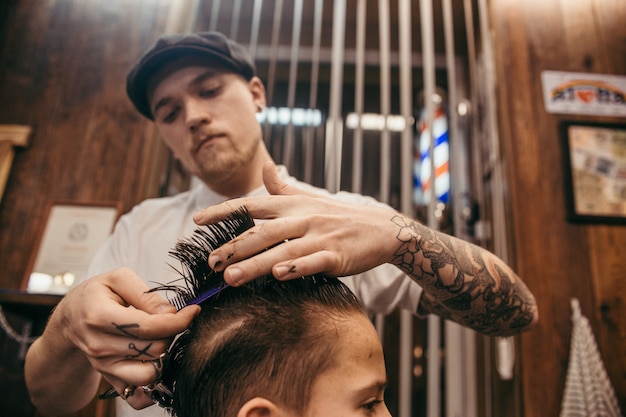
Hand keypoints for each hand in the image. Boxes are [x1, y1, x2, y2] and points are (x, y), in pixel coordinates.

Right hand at [45, 268, 199, 408]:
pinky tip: (159, 367)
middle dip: (172, 334)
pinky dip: (153, 389)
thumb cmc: (97, 294)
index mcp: (100, 316)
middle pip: (154, 349)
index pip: (150, 327)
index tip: (193, 310)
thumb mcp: (119, 279)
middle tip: (173, 321)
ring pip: (149, 374)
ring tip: (162, 340)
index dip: (178, 320)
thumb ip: (147, 295)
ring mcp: (104, 366)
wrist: (71, 317)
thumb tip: (172, 313)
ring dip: (164, 358)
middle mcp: (100, 346)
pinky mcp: (109, 379)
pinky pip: (136, 397)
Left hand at [193, 161, 401, 285]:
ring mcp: (320, 236)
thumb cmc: (339, 216)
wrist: (381, 229)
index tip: (197, 220)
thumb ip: (283, 188)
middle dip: (234, 246)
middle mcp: (303, 218)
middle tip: (210, 262)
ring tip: (231, 277)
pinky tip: (278, 274)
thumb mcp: (310, 199)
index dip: (223, 211)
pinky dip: (296, 267)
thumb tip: (265, 166)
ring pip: (283, 249)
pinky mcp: (337, 255)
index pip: (252, 206)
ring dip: (256, 263)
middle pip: (263, 231)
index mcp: (293, 205)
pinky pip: (314, 261)